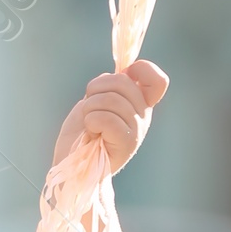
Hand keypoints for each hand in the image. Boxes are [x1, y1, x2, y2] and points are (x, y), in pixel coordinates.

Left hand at [53, 60, 168, 175]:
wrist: (72, 162)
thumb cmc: (82, 131)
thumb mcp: (96, 99)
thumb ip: (110, 85)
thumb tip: (122, 71)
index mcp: (139, 103)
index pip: (158, 80)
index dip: (142, 69)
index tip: (122, 76)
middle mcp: (144, 116)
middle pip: (123, 82)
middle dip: (95, 89)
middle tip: (89, 107)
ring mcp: (137, 131)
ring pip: (111, 99)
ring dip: (89, 108)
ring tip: (89, 123)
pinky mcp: (127, 144)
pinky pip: (107, 118)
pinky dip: (91, 121)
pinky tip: (91, 132)